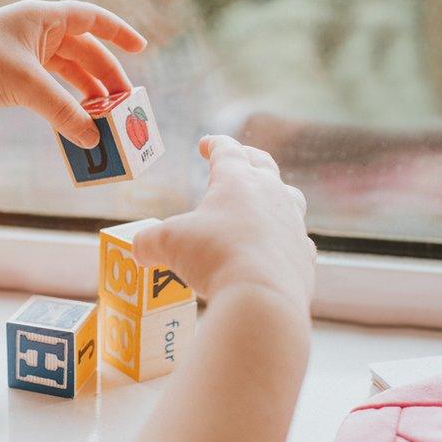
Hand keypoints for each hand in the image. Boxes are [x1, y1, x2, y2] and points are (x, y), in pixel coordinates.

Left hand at [0, 0, 146, 147]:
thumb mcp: (27, 87)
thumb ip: (64, 112)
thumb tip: (92, 139)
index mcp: (42, 17)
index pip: (92, 18)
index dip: (118, 33)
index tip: (141, 48)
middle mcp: (34, 31)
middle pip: (82, 51)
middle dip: (105, 78)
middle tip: (124, 104)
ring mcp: (22, 53)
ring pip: (65, 72)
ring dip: (85, 94)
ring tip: (104, 118)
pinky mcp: (9, 76)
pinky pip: (47, 88)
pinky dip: (63, 103)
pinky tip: (74, 122)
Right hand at [133, 135, 315, 307]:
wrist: (262, 297)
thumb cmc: (213, 257)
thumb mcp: (168, 244)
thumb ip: (149, 242)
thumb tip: (138, 250)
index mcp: (237, 180)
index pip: (227, 150)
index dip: (214, 144)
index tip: (206, 143)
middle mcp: (271, 194)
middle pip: (263, 164)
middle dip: (248, 157)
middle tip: (240, 156)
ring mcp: (292, 223)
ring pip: (289, 197)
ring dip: (276, 193)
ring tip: (266, 198)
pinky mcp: (303, 254)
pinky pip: (297, 237)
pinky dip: (285, 237)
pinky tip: (275, 245)